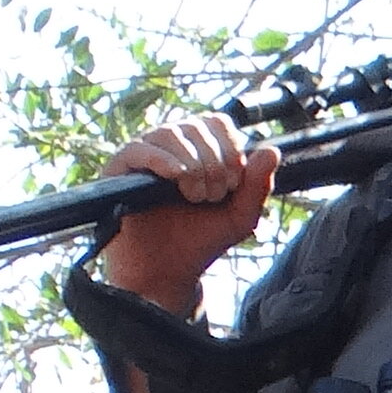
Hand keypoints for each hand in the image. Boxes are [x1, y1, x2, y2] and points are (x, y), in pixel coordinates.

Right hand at [93, 113, 283, 310]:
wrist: (167, 270)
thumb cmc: (200, 239)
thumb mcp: (239, 216)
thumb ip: (257, 186)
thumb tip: (272, 151)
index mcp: (199, 147)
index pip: (217, 122)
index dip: (230, 149)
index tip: (233, 183)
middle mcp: (171, 143)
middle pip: (197, 126)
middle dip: (214, 164)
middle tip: (212, 197)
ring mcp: (144, 153)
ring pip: (171, 133)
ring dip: (192, 166)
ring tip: (194, 197)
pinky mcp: (119, 168)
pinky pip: (139, 148)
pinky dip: (161, 159)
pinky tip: (176, 176)